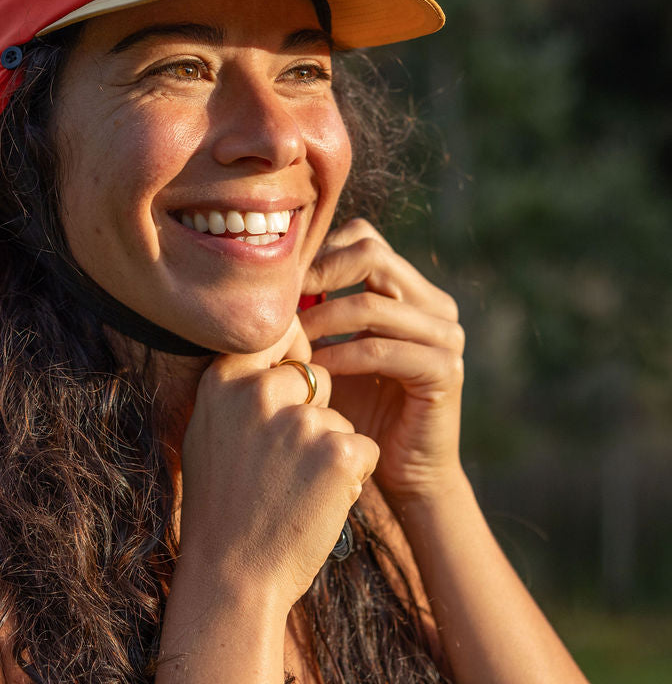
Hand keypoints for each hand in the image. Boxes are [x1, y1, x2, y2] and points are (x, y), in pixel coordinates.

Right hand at [176, 318, 379, 612]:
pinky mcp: (339, 452)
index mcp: (225, 378)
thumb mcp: (208, 429)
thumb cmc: (220, 503)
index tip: (292, 387)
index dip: (293, 359)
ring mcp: (301, 421)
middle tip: (285, 462)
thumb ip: (236, 385)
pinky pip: (363, 448)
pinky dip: (352, 475)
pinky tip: (319, 501)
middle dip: (314, 411)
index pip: (278, 333)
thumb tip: (267, 349)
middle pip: (316, 378)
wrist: (232, 575)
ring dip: (332, 449)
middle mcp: (260, 391)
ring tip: (295, 489)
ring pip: (341, 418)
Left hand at [301, 219, 464, 505]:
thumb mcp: (331, 347)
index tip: (279, 284)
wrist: (403, 473)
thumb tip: (265, 274)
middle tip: (280, 305)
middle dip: (316, 277)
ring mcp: (446, 335)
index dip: (317, 254)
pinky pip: (379, 349)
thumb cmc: (355, 408)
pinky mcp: (445, 370)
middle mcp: (435, 303)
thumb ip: (313, 308)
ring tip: (289, 344)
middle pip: (370, 255)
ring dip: (319, 322)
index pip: (362, 238)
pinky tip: (314, 371)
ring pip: (370, 304)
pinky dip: (339, 357)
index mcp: (411, 289)